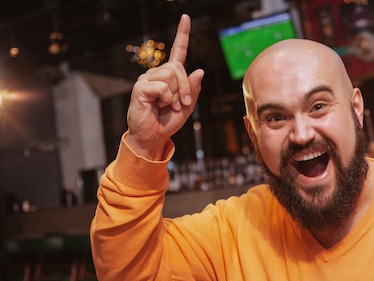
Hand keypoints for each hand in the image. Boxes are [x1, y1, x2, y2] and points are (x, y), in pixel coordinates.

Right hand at [126, 14, 204, 159]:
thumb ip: (193, 90)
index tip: (185, 17)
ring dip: (175, 95)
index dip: (182, 35)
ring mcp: (147, 79)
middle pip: (178, 68)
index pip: (178, 51)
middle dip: (185, 87)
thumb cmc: (168, 121)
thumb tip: (200, 70)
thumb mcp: (187, 106)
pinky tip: (158, 105)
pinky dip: (166, 99)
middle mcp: (157, 73)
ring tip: (168, 105)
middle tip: (182, 104)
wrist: (153, 136)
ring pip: (171, 76)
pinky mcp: (140, 88)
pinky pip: (162, 87)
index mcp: (170, 76)